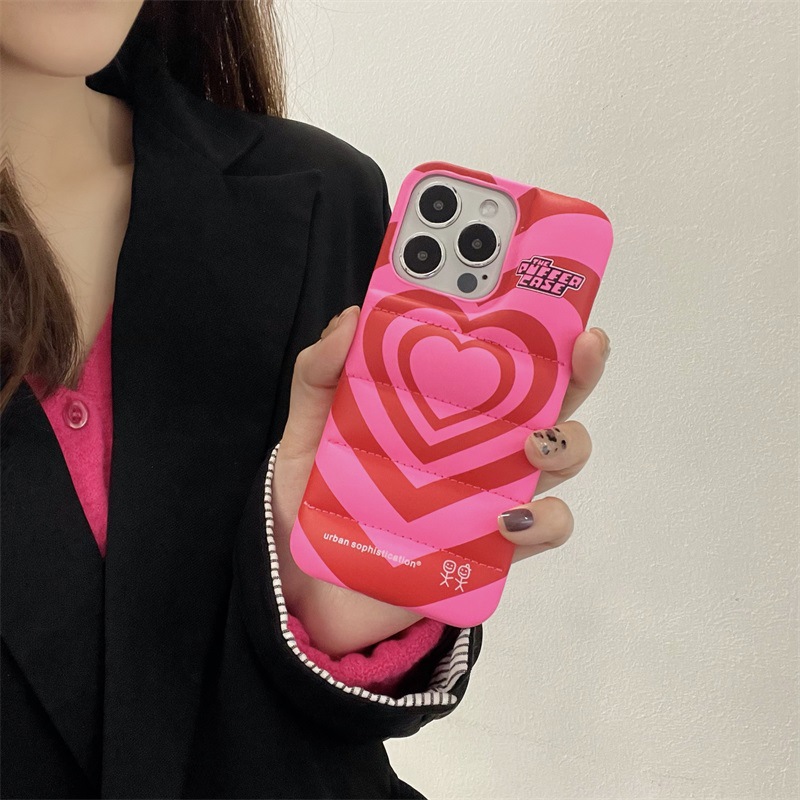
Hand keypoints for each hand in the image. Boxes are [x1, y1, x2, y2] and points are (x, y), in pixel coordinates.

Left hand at [271, 306, 610, 654]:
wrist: (311, 587)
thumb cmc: (315, 497)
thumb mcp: (310, 428)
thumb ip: (321, 374)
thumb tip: (353, 318)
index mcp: (445, 403)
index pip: (497, 353)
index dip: (530, 319)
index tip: (547, 285)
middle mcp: (481, 441)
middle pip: (549, 397)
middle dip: (578, 367)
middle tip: (581, 344)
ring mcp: (493, 491)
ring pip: (561, 455)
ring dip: (564, 442)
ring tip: (531, 444)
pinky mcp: (494, 547)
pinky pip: (543, 530)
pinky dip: (541, 521)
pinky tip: (505, 518)